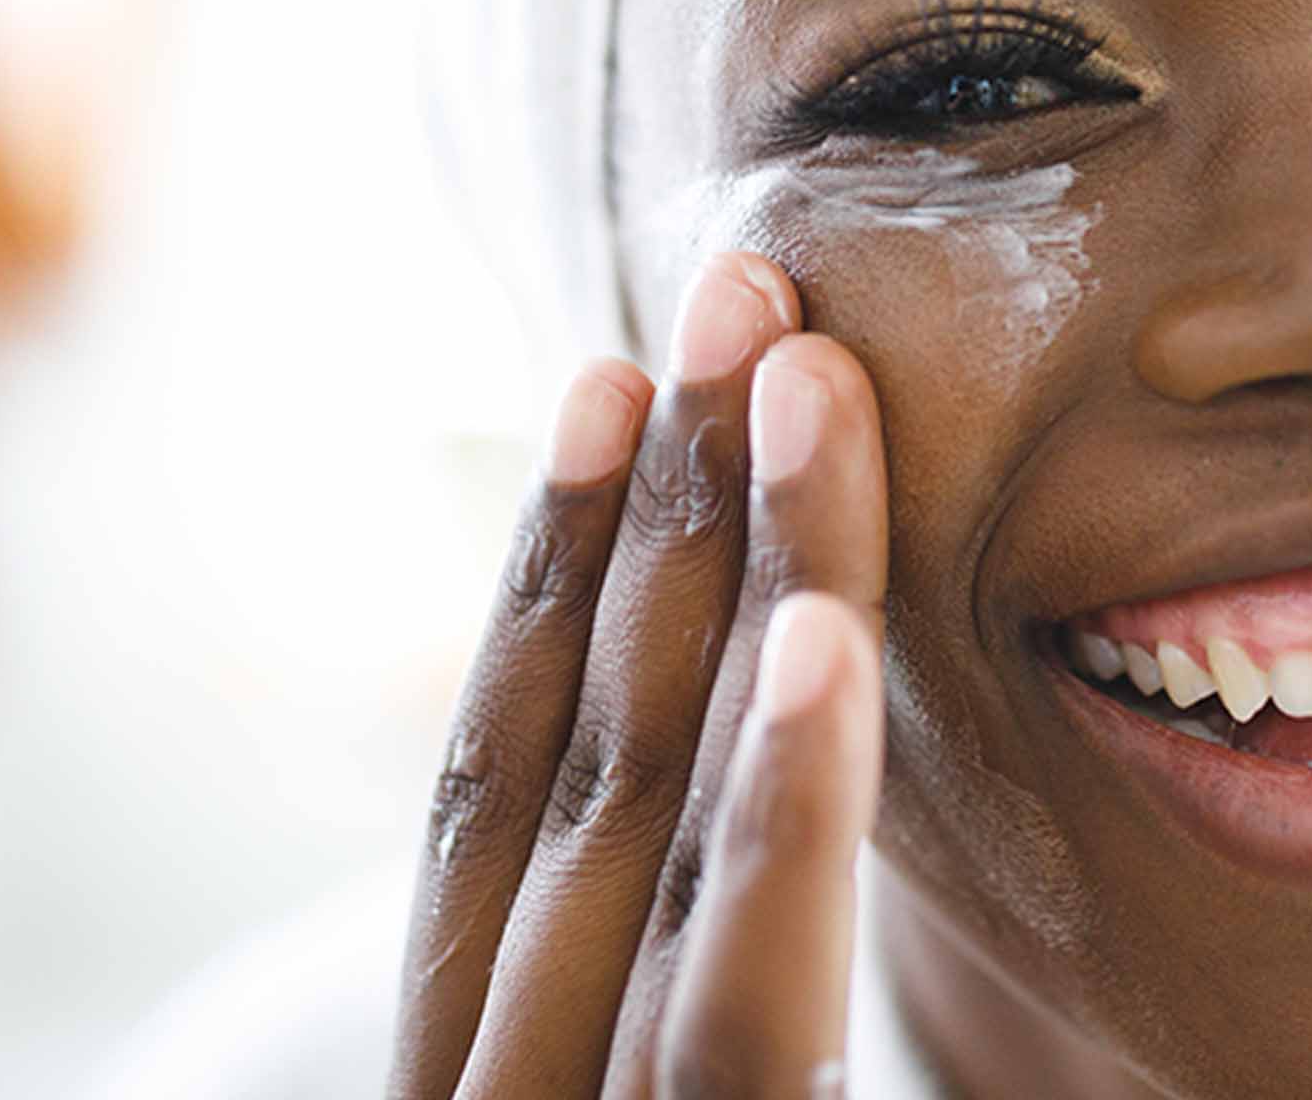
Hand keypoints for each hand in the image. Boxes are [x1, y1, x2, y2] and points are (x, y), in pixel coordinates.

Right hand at [389, 252, 890, 1097]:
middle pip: (589, 762)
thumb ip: (686, 996)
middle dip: (667, 510)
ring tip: (803, 376)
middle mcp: (504, 1083)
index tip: (614, 381)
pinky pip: (749, 1003)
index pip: (494, 787)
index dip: (546, 571)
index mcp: (484, 1060)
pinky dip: (781, 810)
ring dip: (728, 583)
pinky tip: (827, 641)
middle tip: (745, 290)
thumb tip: (738, 751)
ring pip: (659, 826)